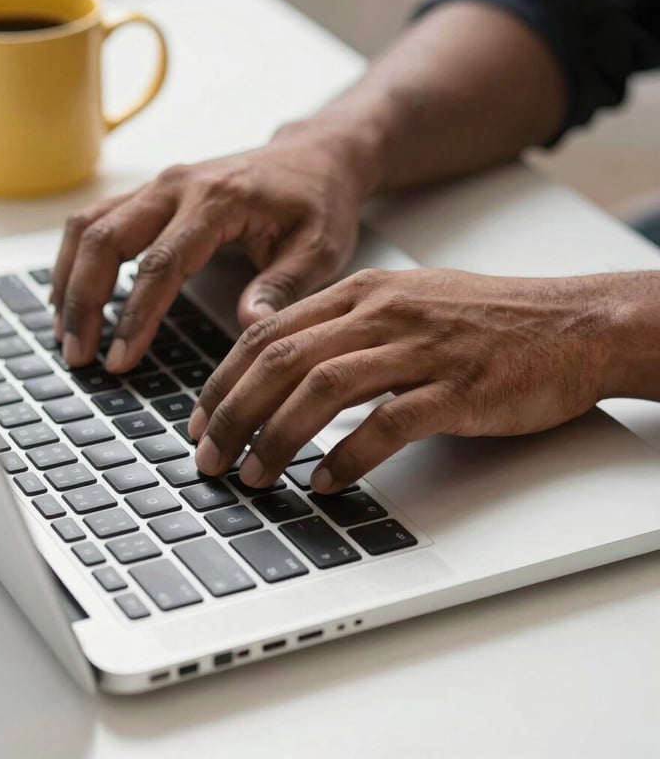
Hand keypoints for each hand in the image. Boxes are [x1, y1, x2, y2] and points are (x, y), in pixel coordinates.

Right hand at [49, 128, 365, 371]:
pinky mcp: (154, 193)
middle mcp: (179, 185)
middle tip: (78, 355)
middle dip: (83, 300)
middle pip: (105, 239)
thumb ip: (283, 286)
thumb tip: (248, 326)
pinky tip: (72, 294)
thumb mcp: (319, 249)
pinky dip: (77, 258)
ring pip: (90, 225)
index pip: (161, 264)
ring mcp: (160, 184)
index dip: (135, 317)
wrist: (314, 158)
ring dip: (69, 278)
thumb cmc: (319, 204)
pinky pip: (97, 220)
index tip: (119, 360)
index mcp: (219, 200)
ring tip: (66, 333)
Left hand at [188, 268, 615, 493]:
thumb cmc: (486, 320)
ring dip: (278, 437)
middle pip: (283, 360)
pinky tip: (326, 482)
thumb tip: (287, 374)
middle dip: (234, 414)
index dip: (225, 379)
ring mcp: (421, 348)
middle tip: (210, 458)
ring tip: (254, 477)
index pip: (269, 332)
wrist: (572, 323)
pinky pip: (388, 423)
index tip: (201, 419)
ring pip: (323, 388)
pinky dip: (349, 456)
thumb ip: (346, 330)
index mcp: (363, 291)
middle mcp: (383, 313)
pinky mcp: (458, 387)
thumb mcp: (406, 304)